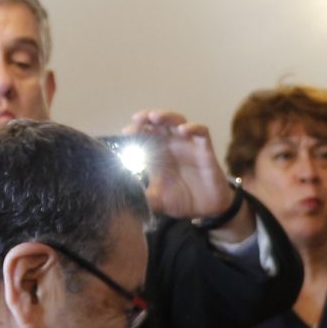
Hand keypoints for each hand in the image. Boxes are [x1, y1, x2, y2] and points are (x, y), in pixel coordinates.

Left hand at [122, 111, 238, 228]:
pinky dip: (194, 128)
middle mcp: (172, 145)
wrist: (206, 211)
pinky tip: (183, 130)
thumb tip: (121, 194)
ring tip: (155, 117)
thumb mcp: (155, 200)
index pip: (144, 135)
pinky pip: (202, 132)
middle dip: (147, 118)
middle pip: (159, 123)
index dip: (135, 131)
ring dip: (166, 116)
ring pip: (178, 121)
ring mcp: (188, 145)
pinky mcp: (205, 149)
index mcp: (158, 154)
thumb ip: (140, 195)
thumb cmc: (180, 201)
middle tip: (137, 119)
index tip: (125, 133)